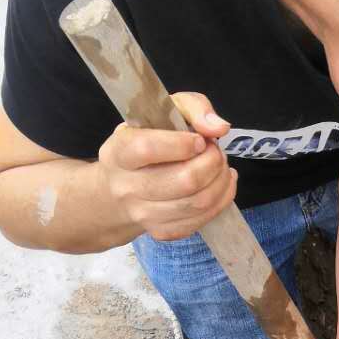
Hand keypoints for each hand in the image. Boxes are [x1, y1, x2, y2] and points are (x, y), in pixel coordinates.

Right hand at [97, 92, 236, 240]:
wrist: (117, 189)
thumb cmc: (146, 142)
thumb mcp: (162, 112)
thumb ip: (192, 107)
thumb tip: (218, 127)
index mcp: (119, 152)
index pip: (147, 149)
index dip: (182, 144)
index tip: (199, 140)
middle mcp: (127, 187)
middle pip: (184, 181)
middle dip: (212, 163)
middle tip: (215, 152)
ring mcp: (143, 214)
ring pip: (197, 203)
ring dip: (221, 182)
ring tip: (221, 167)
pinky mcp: (160, 231)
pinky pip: (200, 221)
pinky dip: (221, 201)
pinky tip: (220, 185)